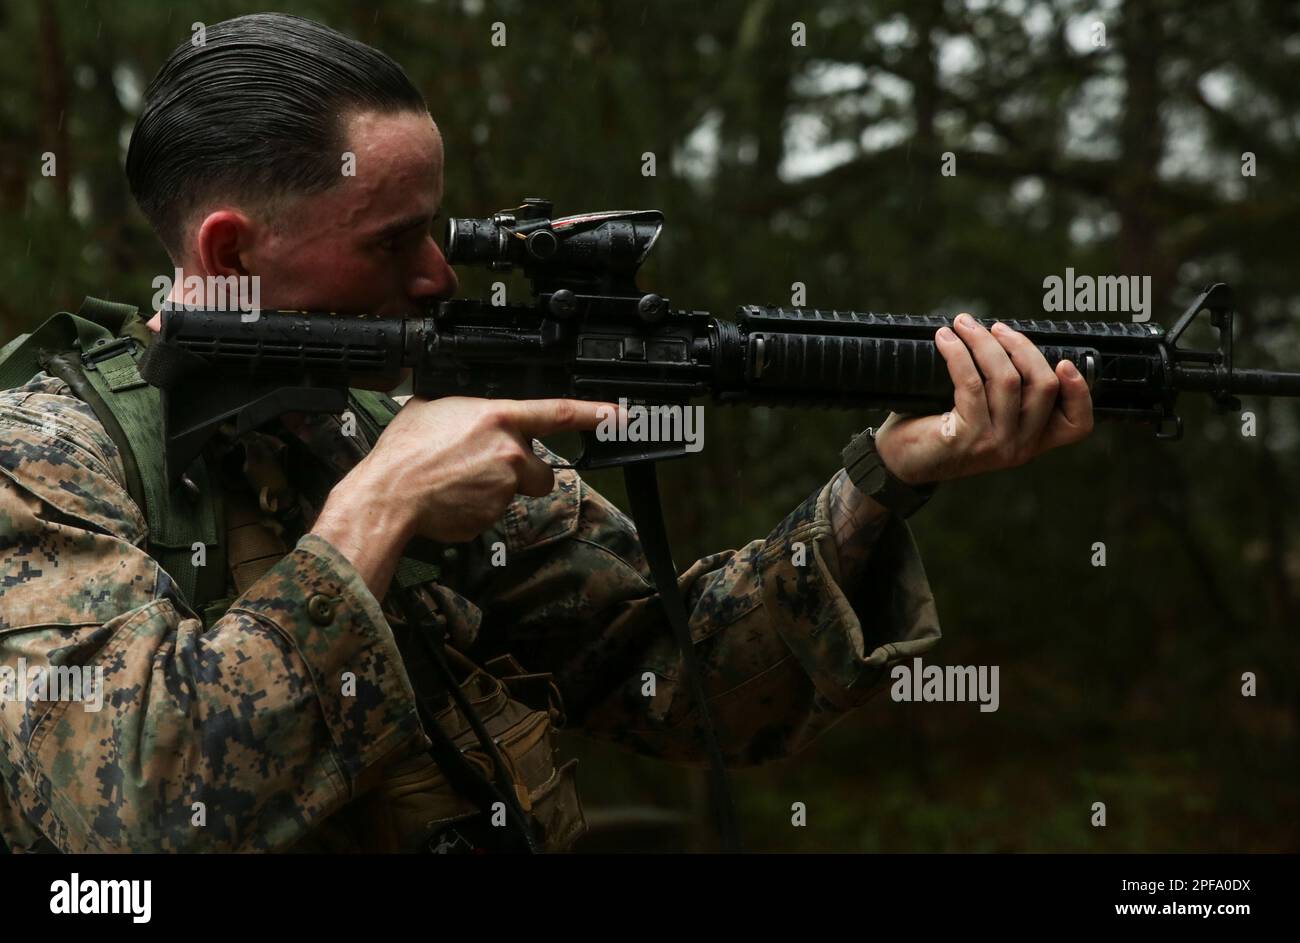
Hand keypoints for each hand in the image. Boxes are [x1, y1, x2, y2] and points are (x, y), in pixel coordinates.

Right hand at [359, 396, 614, 541]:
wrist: (389, 496)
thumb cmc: (405, 452)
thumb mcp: (434, 406)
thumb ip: (466, 406)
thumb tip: (470, 407)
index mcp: (498, 419)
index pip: (558, 413)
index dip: (593, 413)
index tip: (618, 414)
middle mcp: (509, 453)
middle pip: (540, 468)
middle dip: (523, 471)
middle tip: (484, 467)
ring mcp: (504, 488)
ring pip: (517, 491)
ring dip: (500, 489)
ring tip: (461, 481)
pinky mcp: (493, 516)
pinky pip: (496, 512)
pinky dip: (479, 507)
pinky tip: (454, 497)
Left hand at [873, 314, 1092, 484]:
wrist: (899, 463)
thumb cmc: (940, 430)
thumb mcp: (984, 414)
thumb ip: (1006, 391)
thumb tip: (1006, 337)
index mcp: (1032, 441)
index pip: (1076, 425)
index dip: (1080, 391)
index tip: (1063, 361)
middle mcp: (1020, 447)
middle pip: (1044, 385)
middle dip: (1021, 346)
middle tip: (993, 327)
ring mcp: (996, 444)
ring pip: (1008, 379)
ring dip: (984, 343)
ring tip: (963, 324)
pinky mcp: (968, 437)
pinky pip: (971, 383)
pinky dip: (959, 353)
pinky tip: (945, 339)